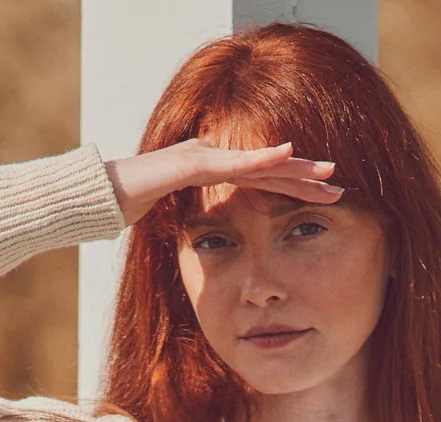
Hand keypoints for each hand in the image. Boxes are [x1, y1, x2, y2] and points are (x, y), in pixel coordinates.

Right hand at [103, 138, 343, 229]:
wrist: (100, 196)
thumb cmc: (132, 209)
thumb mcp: (176, 222)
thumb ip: (198, 225)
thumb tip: (213, 246)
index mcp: (214, 175)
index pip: (262, 183)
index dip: (293, 190)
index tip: (323, 200)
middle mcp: (214, 158)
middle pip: (269, 170)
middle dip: (305, 178)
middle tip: (340, 184)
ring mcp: (204, 156)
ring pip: (259, 162)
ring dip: (295, 167)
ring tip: (326, 172)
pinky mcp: (192, 161)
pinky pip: (233, 162)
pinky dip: (261, 159)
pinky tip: (287, 156)